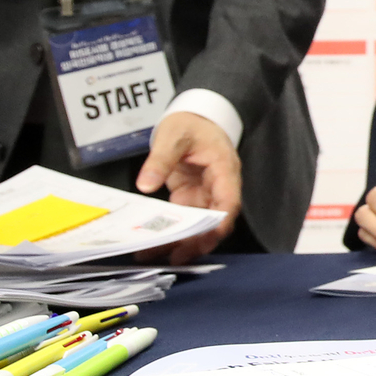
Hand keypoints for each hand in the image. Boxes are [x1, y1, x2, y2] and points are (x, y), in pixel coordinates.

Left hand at [136, 111, 240, 263]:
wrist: (193, 118)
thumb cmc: (190, 123)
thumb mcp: (173, 136)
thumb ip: (160, 160)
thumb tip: (145, 185)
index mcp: (224, 169)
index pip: (229, 201)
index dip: (220, 222)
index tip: (206, 237)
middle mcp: (218, 186)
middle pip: (215, 220)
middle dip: (197, 241)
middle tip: (175, 257)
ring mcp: (204, 194)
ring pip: (199, 225)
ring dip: (181, 242)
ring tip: (155, 255)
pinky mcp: (191, 197)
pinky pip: (184, 220)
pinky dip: (171, 232)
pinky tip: (152, 244)